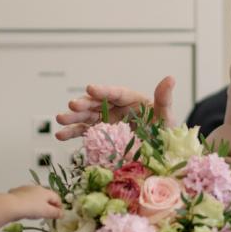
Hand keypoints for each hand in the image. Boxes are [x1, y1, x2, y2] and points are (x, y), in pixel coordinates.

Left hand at [8, 184, 62, 220]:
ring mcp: (25, 189)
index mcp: (45, 191)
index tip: (59, 215)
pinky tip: (24, 209)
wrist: (12, 206)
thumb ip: (55, 213)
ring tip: (35, 213)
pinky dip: (27, 202)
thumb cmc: (31, 208)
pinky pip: (24, 197)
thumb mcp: (46, 212)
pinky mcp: (16, 192)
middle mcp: (36, 188)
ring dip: (37, 203)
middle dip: (48, 205)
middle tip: (48, 214)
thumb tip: (62, 214)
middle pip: (45, 196)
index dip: (59, 206)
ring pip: (34, 196)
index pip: (56, 198)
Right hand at [54, 75, 175, 140]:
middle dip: (83, 104)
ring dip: (73, 118)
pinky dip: (73, 133)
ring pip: (87, 116)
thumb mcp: (166, 117)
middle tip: (72, 106)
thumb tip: (170, 78)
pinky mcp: (101, 134)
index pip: (115, 93)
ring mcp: (107, 121)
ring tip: (59, 120)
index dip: (103, 90)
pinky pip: (85, 132)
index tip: (91, 88)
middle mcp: (116, 108)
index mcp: (131, 100)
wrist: (162, 154)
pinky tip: (61, 135)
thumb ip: (164, 99)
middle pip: (97, 103)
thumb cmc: (165, 132)